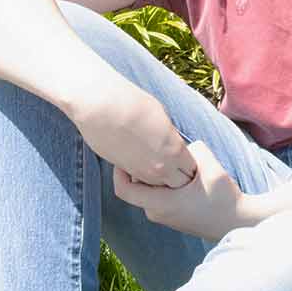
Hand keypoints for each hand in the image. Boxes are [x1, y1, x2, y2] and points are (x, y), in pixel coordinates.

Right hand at [68, 77, 196, 187]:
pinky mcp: (124, 172)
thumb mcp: (162, 118)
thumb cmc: (132, 103)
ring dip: (160, 178)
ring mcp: (141, 173)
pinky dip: (144, 176)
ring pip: (159, 187)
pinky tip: (139, 159)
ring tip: (154, 159)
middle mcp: (160, 167)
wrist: (100, 107)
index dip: (188, 163)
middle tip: (171, 161)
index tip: (183, 155)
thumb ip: (171, 138)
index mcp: (175, 151)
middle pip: (179, 184)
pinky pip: (141, 182)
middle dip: (178, 175)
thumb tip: (172, 144)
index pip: (192, 169)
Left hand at [113, 141, 252, 240]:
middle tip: (146, 148)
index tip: (123, 153)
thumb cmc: (223, 199)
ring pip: (147, 190)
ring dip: (152, 174)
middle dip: (138, 167)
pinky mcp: (170, 215)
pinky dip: (161, 183)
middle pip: (135, 186)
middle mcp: (156, 213)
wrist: (237, 222)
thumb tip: (177, 145)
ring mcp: (163, 216)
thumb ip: (193, 150)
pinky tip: (175, 172)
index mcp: (160, 203)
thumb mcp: (211, 168)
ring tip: (164, 159)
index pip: (124, 188)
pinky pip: (156, 195)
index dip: (118, 169)